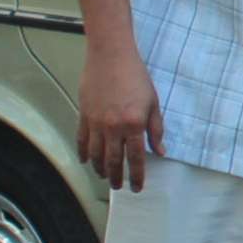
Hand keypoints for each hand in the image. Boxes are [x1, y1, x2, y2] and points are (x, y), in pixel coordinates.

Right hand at [77, 42, 163, 189]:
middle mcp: (114, 127)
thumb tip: (160, 151)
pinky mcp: (84, 115)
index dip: (137, 176)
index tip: (137, 187)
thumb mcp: (153, 102)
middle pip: (113, 161)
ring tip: (104, 176)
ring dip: (100, 168)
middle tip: (118, 186)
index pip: (136, 158)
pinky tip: (86, 160)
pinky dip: (83, 153)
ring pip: (95, 154)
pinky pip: (82, 140)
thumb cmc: (136, 76)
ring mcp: (96, 122)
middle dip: (116, 178)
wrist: (111, 55)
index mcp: (134, 124)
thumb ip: (156, 129)